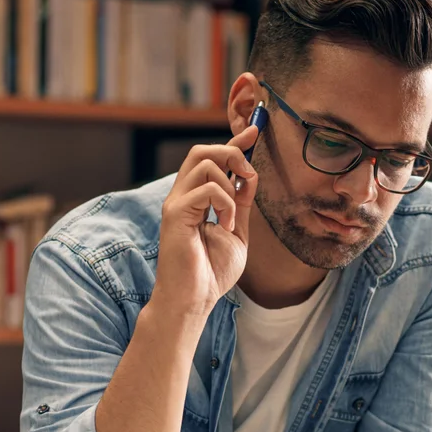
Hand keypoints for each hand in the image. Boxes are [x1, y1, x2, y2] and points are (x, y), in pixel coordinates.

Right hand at [150, 126, 259, 319]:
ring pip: (204, 162)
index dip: (234, 142)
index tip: (255, 131)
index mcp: (196, 199)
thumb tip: (250, 176)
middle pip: (201, 150)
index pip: (212, 160)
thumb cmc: (211, 272)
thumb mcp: (237, 231)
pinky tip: (226, 226)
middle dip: (231, 152)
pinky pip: (207, 189)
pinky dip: (225, 204)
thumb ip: (241, 204)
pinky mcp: (175, 214)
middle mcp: (182, 196)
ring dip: (230, 184)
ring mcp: (176, 203)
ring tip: (233, 216)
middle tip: (248, 175)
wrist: (194, 299)